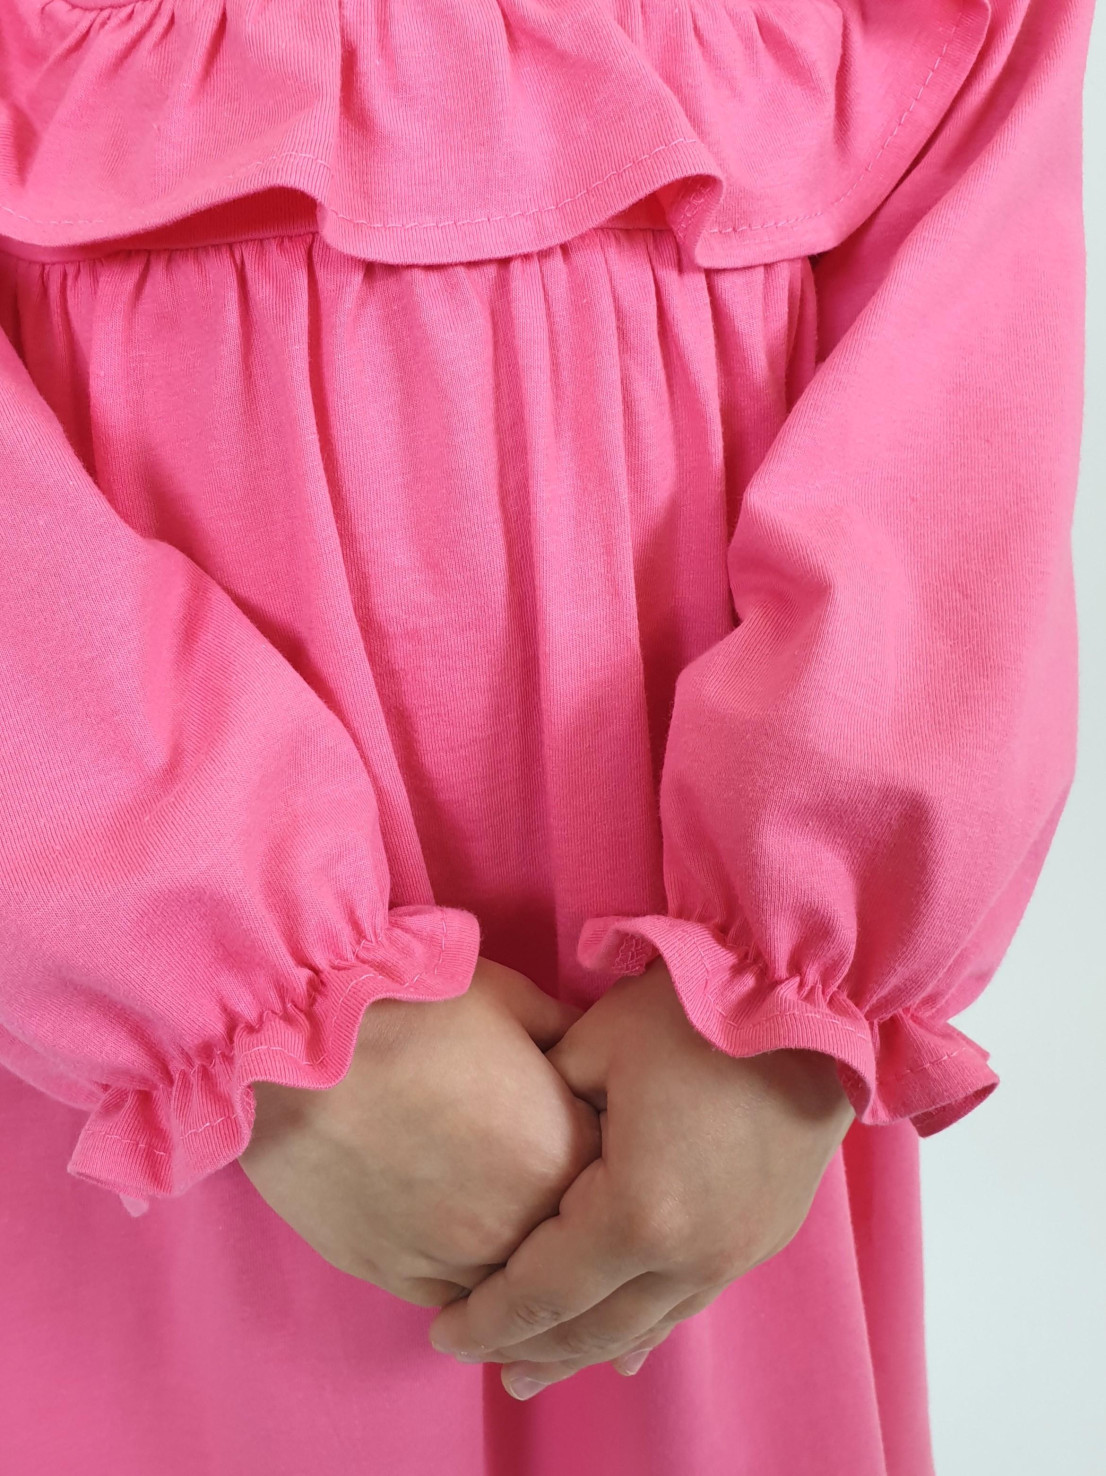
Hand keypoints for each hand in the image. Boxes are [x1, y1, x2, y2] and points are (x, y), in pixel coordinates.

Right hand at [239, 956, 601, 1306]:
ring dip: (521, 1262)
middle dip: (571, 1215)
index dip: (610, 1156)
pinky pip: (453, 1304)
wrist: (295, 1040)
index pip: (621, 1178)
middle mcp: (522, 1223)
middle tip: (545, 1179)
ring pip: (516, 1290)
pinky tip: (463, 1252)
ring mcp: (454, 1258)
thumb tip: (590, 1061)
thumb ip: (566, 1039)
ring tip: (506, 1220)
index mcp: (563, 1151)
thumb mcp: (509, 1000)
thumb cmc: (407, 1005)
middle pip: (574, 1244)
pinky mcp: (391, 1274)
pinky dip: (467, 1285)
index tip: (589, 1136)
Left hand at [427, 959, 855, 1395]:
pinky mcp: (763, 1235)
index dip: (488, 1318)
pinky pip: (690, 1300)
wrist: (808, 998)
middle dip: (530, 1347)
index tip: (442, 1331)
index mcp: (637, 1214)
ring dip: (587, 1349)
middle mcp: (690, 1254)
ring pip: (644, 1325)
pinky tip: (629, 1346)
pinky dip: (647, 1325)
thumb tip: (519, 1141)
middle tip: (481, 1360)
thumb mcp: (594, 1045)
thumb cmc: (694, 1010)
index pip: (544, 1291)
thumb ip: (545, 1110)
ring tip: (537, 1367)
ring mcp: (735, 1251)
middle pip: (592, 1327)